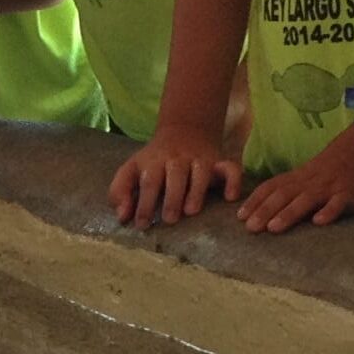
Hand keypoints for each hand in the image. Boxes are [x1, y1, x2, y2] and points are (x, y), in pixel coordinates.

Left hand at [108, 124, 241, 227]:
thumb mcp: (132, 169)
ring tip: (191, 211)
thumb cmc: (154, 160)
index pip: (149, 182)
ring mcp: (200, 158)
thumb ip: (120, 191)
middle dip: (172, 197)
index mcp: (154, 161)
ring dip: (196, 191)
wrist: (184, 129)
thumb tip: (122, 216)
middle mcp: (177, 158)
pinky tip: (230, 197)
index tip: (143, 225)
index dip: (145, 204)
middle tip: (169, 220)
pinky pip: (231, 169)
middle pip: (175, 175)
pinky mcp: (219, 161)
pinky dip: (233, 181)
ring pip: (201, 172)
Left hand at [237, 125, 353, 232]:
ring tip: (273, 228)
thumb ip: (296, 186)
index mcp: (301, 175)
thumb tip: (272, 204)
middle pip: (284, 195)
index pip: (273, 187)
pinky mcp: (351, 193)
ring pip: (307, 200)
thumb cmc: (339, 160)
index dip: (256, 201)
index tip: (240, 216)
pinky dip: (329, 212)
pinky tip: (319, 223)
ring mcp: (331, 187)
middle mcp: (312, 181)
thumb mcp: (313, 170)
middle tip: (250, 229)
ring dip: (289, 214)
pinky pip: (339, 203)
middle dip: (265, 211)